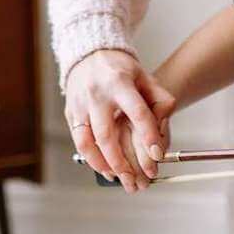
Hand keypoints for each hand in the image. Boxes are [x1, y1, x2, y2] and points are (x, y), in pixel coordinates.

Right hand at [64, 49, 175, 191]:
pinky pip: (78, 141)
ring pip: (87, 142)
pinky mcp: (70, 113)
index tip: (157, 156)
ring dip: (102, 164)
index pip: (136, 112)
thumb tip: (163, 130)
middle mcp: (96, 95)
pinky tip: (104, 168)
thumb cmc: (121, 69)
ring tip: (117, 177)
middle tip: (135, 179)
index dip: (148, 136)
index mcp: (119, 83)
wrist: (88, 54)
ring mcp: (79, 104)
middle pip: (106, 135)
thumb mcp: (145, 77)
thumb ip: (160, 100)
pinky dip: (91, 158)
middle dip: (121, 162)